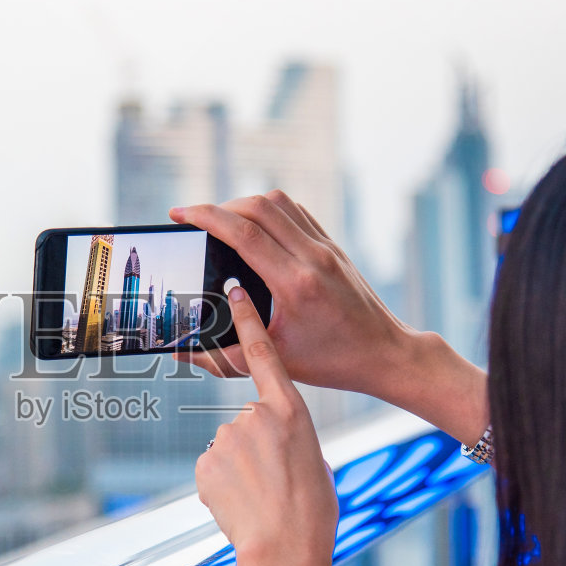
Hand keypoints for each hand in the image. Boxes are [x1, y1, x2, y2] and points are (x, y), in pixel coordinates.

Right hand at [173, 191, 489, 446]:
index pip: (245, 233)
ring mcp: (326, 248)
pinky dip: (269, 211)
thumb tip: (181, 351)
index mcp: (296, 283)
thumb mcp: (274, 361)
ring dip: (244, 204)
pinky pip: (296, 212)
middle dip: (219, 206)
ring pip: (278, 202)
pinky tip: (254, 228)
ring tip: (221, 222)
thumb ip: (223, 357)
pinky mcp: (333, 247)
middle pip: (259, 207)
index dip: (207, 217)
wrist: (385, 354)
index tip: (180, 214)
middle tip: (194, 219)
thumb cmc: (333, 362)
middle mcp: (313, 257)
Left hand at [194, 284, 336, 565]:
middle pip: (248, 421)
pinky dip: (225, 484)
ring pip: (229, 447)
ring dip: (241, 469)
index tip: (233, 289)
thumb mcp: (313, 460)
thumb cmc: (312, 512)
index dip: (248, 320)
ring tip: (261, 496)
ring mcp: (225, 438)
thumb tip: (269, 439)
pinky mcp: (204, 463)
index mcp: (291, 412)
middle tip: (275, 480)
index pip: (265, 354)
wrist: (286, 552)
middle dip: (257, 447)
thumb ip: (288, 436)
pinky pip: (213, 468)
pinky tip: (241, 503)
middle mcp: (254, 417)